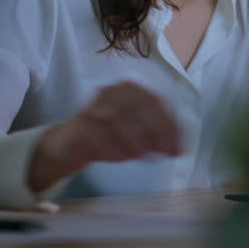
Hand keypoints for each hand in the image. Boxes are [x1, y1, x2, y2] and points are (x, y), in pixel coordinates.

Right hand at [28, 82, 181, 193]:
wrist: (68, 145)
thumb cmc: (108, 137)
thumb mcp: (137, 135)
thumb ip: (157, 137)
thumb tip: (179, 148)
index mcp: (129, 89)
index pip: (156, 101)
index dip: (170, 124)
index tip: (180, 147)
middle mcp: (113, 92)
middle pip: (140, 106)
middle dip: (158, 131)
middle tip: (167, 153)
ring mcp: (94, 106)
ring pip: (119, 117)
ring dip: (137, 140)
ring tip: (147, 158)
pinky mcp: (80, 124)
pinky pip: (99, 132)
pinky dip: (114, 146)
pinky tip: (124, 158)